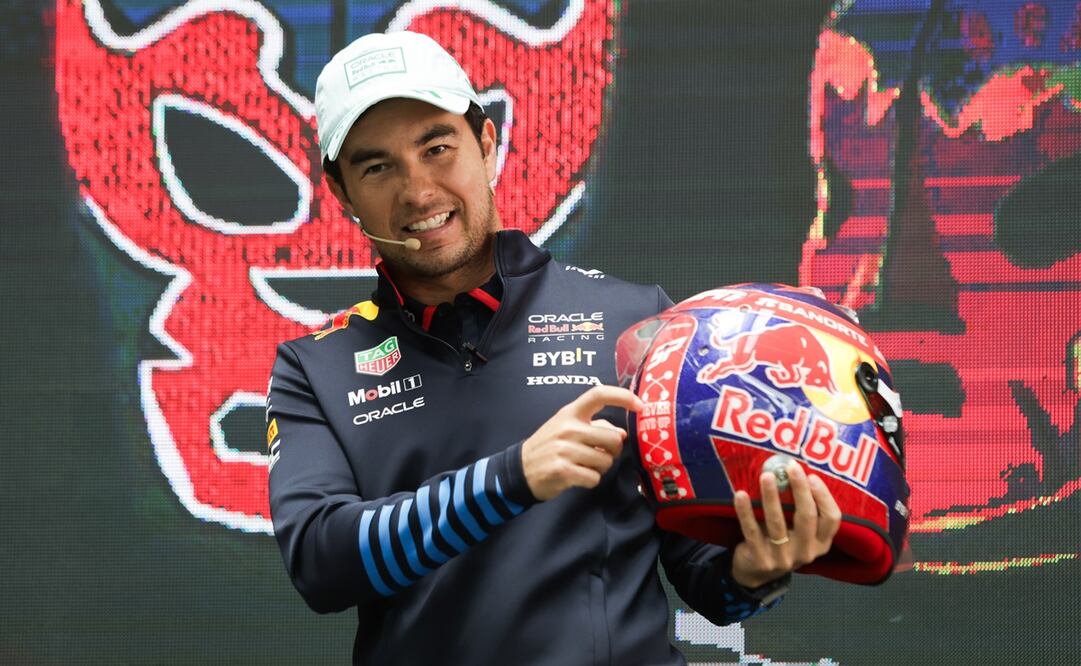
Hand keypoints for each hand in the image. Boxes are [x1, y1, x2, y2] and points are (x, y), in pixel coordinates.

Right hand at [521, 385, 642, 500]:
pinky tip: (576, 476)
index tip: (640, 405)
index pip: (599, 394)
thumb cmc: (548, 447)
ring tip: (582, 465)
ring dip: (599, 468)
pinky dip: (590, 480)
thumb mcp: (566, 427)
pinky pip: (594, 478)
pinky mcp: (563, 470)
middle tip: (599, 455)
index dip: (623, 397)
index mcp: (570, 413)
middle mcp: (568, 428)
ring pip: (606, 461)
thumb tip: (621, 434)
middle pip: (613, 439)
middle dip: (612, 451)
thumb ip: (594, 426)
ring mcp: (564, 449)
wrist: (520, 469)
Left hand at [730, 461, 840, 588]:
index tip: (812, 476)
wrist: (756, 573)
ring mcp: (783, 558)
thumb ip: (802, 510)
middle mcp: (806, 552)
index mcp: (821, 543)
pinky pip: (751, 531)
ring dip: (771, 497)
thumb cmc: (782, 543)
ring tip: (766, 476)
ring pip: (777, 523)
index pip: (832, 519)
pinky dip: (745, 512)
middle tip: (791, 468)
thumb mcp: (799, 533)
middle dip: (800, 490)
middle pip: (807, 517)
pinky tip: (740, 495)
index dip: (824, 497)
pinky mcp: (760, 558)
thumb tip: (793, 471)